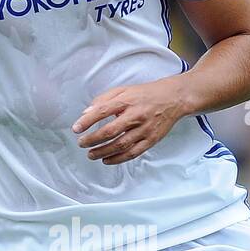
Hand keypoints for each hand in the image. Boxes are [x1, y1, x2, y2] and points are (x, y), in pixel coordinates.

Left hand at [72, 77, 187, 164]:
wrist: (174, 98)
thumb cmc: (146, 94)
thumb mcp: (124, 90)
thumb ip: (104, 100)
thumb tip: (86, 113)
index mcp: (127, 101)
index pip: (102, 111)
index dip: (87, 121)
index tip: (76, 128)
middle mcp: (136, 115)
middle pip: (110, 131)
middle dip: (92, 139)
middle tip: (82, 143)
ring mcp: (144, 129)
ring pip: (120, 145)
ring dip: (103, 152)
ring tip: (91, 154)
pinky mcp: (151, 140)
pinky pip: (132, 153)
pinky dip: (118, 159)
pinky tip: (106, 160)